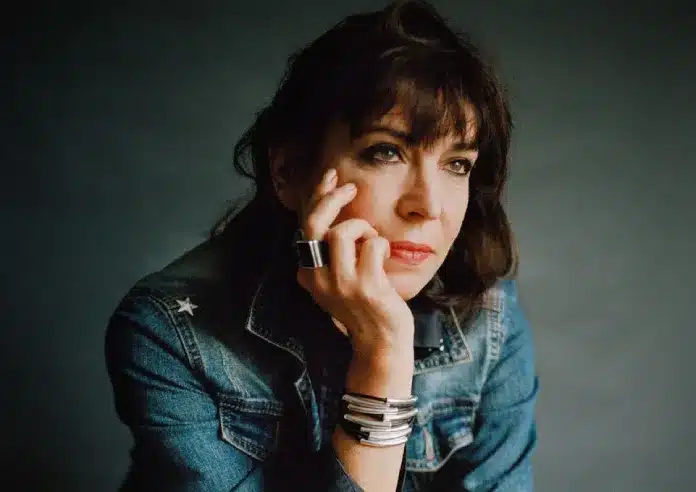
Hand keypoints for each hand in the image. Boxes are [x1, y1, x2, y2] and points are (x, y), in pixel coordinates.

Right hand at [296, 168, 414, 359]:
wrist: (380, 343)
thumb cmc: (364, 306)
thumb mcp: (338, 280)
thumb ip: (333, 252)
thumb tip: (337, 210)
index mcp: (308, 273)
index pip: (306, 225)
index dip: (318, 196)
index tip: (332, 176)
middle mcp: (317, 277)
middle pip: (315, 224)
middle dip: (331, 198)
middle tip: (351, 188)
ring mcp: (340, 283)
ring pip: (342, 232)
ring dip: (363, 229)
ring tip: (373, 243)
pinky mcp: (365, 286)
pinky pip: (373, 244)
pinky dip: (381, 244)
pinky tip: (384, 258)